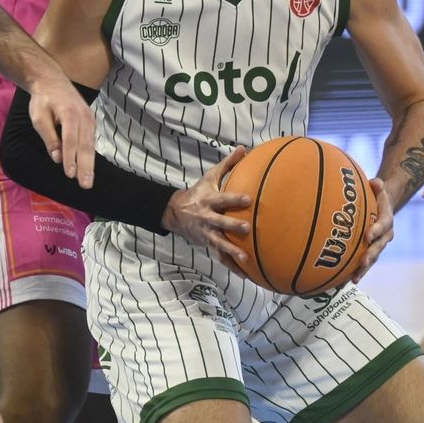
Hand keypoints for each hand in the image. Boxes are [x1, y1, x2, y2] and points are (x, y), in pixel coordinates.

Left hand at [27, 74, 95, 186]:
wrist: (52, 81)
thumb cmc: (43, 100)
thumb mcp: (38, 117)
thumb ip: (48, 136)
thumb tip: (56, 158)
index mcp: (70, 114)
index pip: (71, 140)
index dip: (70, 158)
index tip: (69, 175)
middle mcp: (84, 116)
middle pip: (85, 145)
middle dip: (85, 167)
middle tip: (86, 184)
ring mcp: (89, 118)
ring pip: (90, 144)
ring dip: (89, 164)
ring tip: (88, 180)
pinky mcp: (90, 121)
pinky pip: (91, 140)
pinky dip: (90, 154)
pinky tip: (88, 167)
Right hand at [164, 146, 253, 271]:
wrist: (175, 212)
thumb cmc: (198, 192)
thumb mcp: (210, 177)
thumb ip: (228, 164)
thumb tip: (245, 148)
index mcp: (208, 200)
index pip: (222, 199)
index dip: (234, 199)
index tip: (248, 199)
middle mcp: (206, 218)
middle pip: (220, 223)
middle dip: (232, 226)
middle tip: (247, 229)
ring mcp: (206, 233)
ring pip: (219, 244)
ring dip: (232, 252)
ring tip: (246, 258)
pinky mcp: (207, 244)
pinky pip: (220, 257)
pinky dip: (231, 266)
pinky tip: (245, 274)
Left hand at [351, 178, 391, 282]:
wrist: (383, 207)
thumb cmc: (376, 196)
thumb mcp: (378, 188)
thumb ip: (377, 185)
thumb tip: (375, 183)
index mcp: (386, 220)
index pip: (383, 225)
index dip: (376, 230)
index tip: (368, 235)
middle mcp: (385, 235)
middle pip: (379, 247)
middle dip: (371, 255)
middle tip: (362, 262)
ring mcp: (378, 245)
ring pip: (372, 258)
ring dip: (364, 269)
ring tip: (355, 278)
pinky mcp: (370, 251)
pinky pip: (364, 263)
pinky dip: (357, 271)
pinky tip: (346, 281)